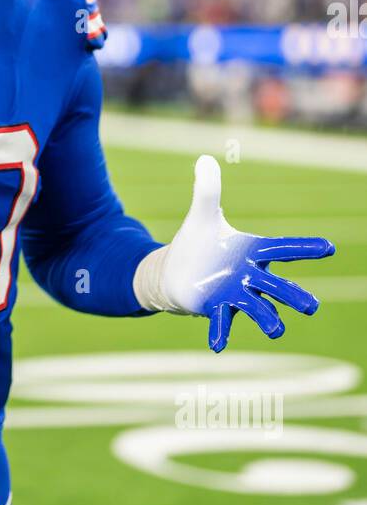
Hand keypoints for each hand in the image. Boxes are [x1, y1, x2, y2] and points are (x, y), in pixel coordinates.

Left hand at [133, 155, 334, 352]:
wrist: (176, 270)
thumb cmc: (197, 243)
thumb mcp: (202, 215)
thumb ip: (207, 190)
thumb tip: (205, 159)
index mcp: (253, 251)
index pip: (284, 249)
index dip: (305, 249)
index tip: (328, 249)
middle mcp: (250, 276)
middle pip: (277, 286)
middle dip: (293, 295)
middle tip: (311, 307)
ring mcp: (236, 295)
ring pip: (259, 309)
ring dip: (268, 319)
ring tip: (276, 330)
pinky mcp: (217, 307)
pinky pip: (223, 322)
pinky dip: (221, 333)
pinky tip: (218, 346)